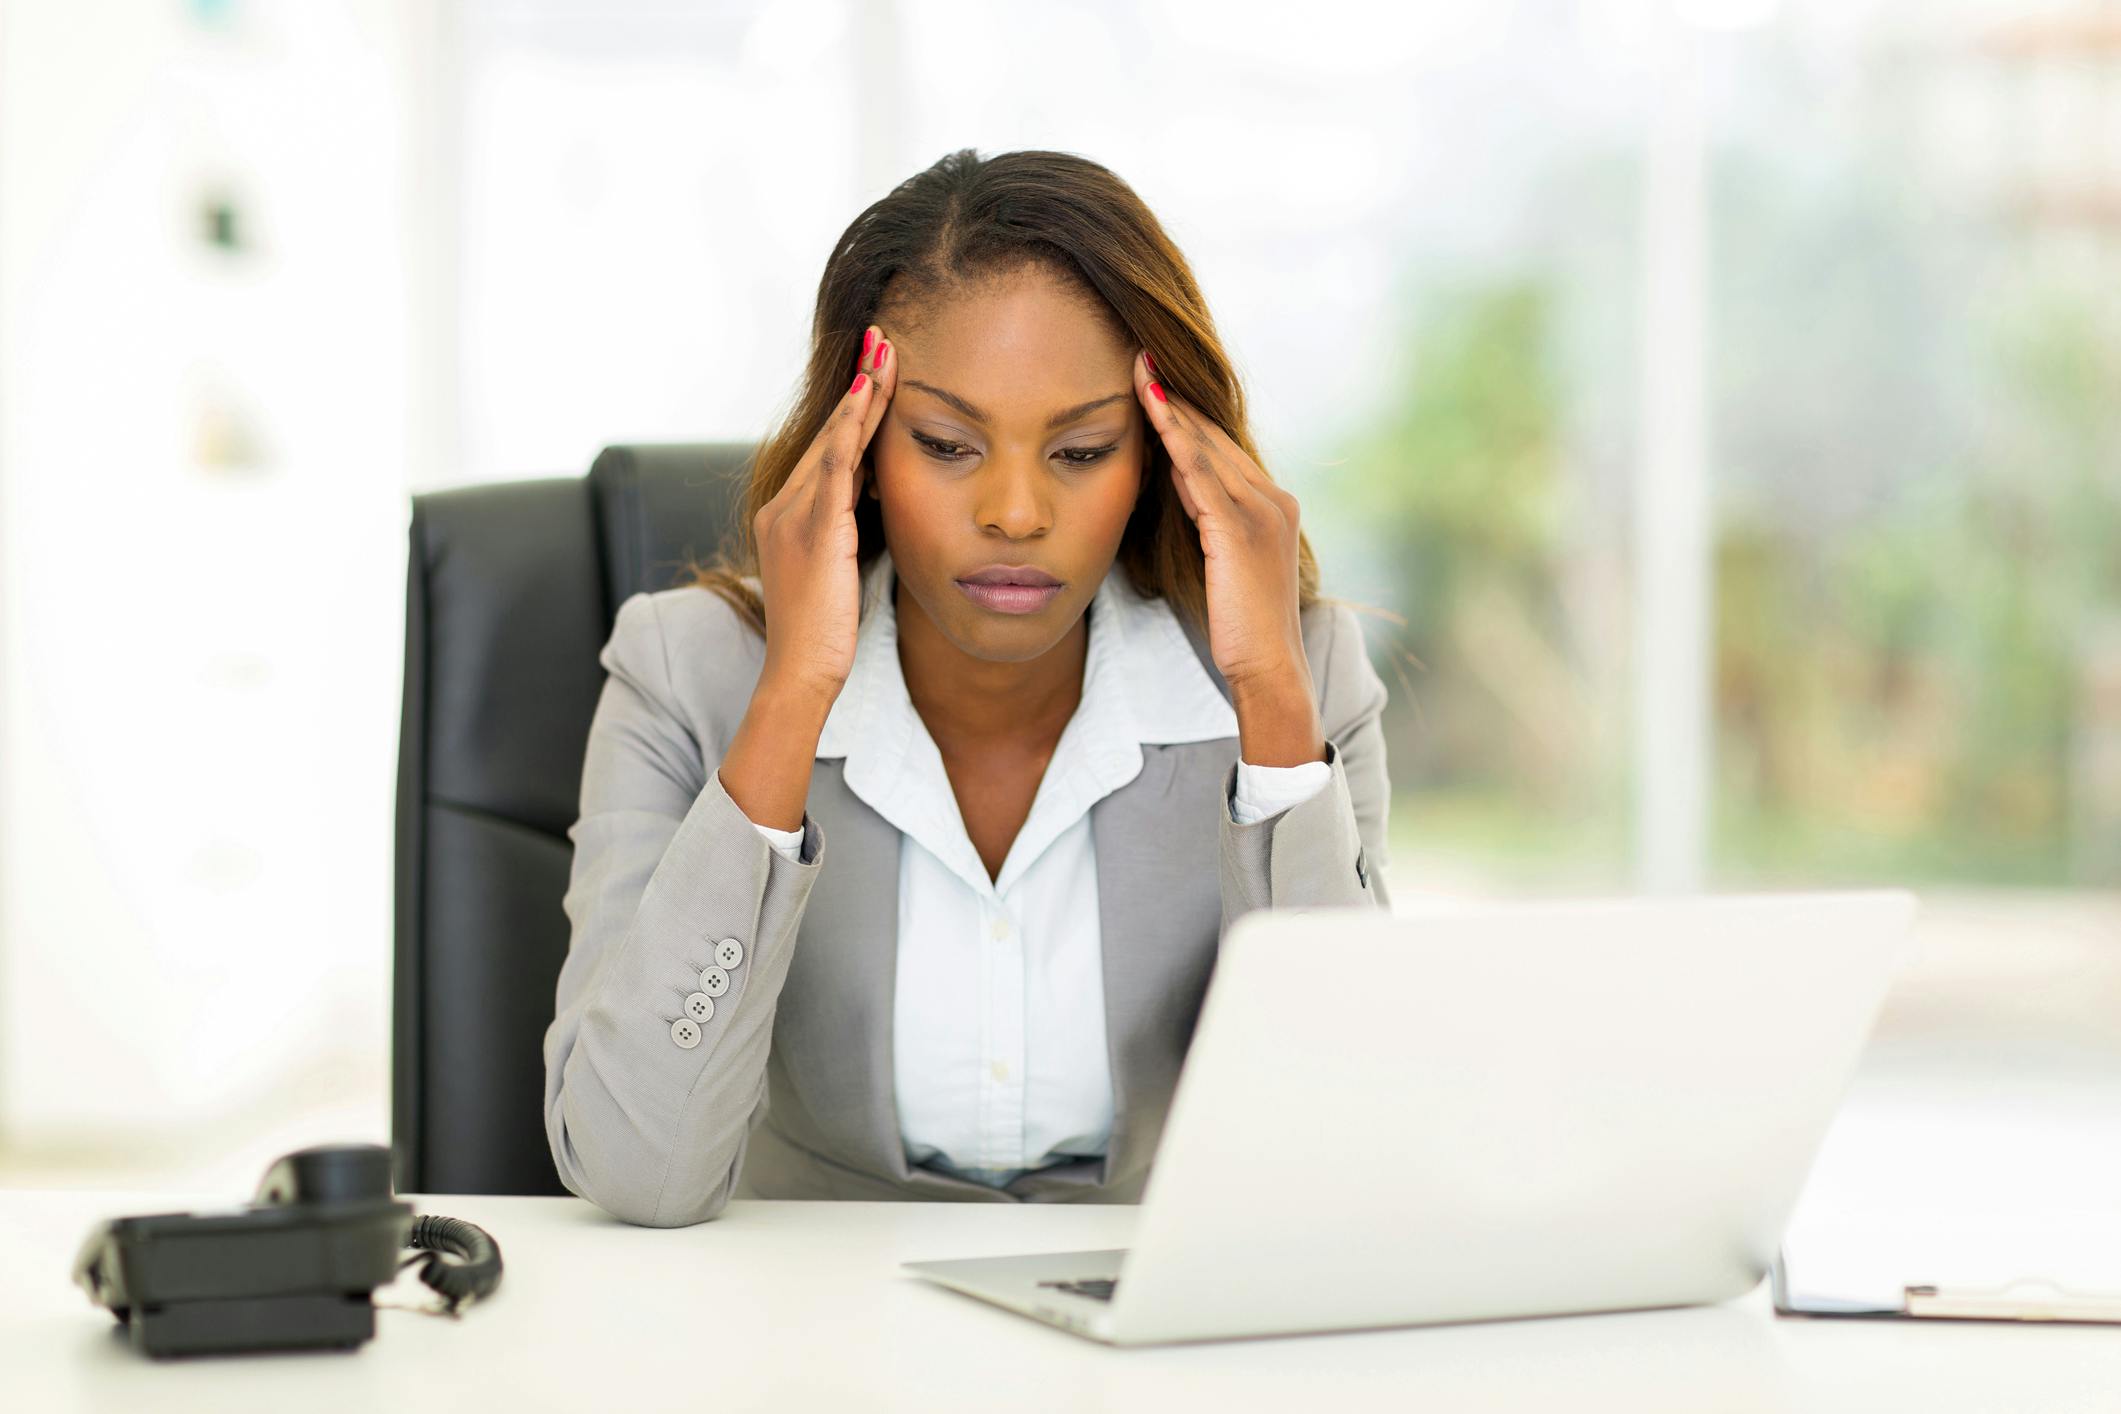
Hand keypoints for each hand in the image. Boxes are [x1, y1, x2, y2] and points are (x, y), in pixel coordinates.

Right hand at [754, 324, 896, 703]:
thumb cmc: (824, 636)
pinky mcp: (813, 529)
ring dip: (862, 392)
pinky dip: (852, 426)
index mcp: (786, 517)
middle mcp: (782, 507)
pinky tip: (871, 395)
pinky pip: (835, 464)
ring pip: (833, 439)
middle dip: (859, 385)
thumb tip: (871, 510)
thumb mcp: (836, 574)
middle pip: (828, 434)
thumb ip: (846, 536)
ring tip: (885, 351)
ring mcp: (793, 515)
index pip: (828, 451)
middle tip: (883, 339)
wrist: (801, 672)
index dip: (854, 410)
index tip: (877, 371)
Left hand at [1132, 350, 1306, 692]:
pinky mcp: (1240, 531)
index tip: (1152, 381)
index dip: (1185, 414)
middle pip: (1214, 437)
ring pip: (1207, 447)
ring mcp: (1261, 513)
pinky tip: (1151, 412)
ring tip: (1140, 370)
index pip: (1221, 448)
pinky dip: (1175, 440)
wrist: (1269, 668)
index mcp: (1272, 505)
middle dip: (1176, 398)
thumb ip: (1209, 521)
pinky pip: (1201, 474)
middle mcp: (1272, 500)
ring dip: (1171, 407)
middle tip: (1140, 357)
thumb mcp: (1225, 563)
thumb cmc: (1241, 627)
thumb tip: (1177, 486)